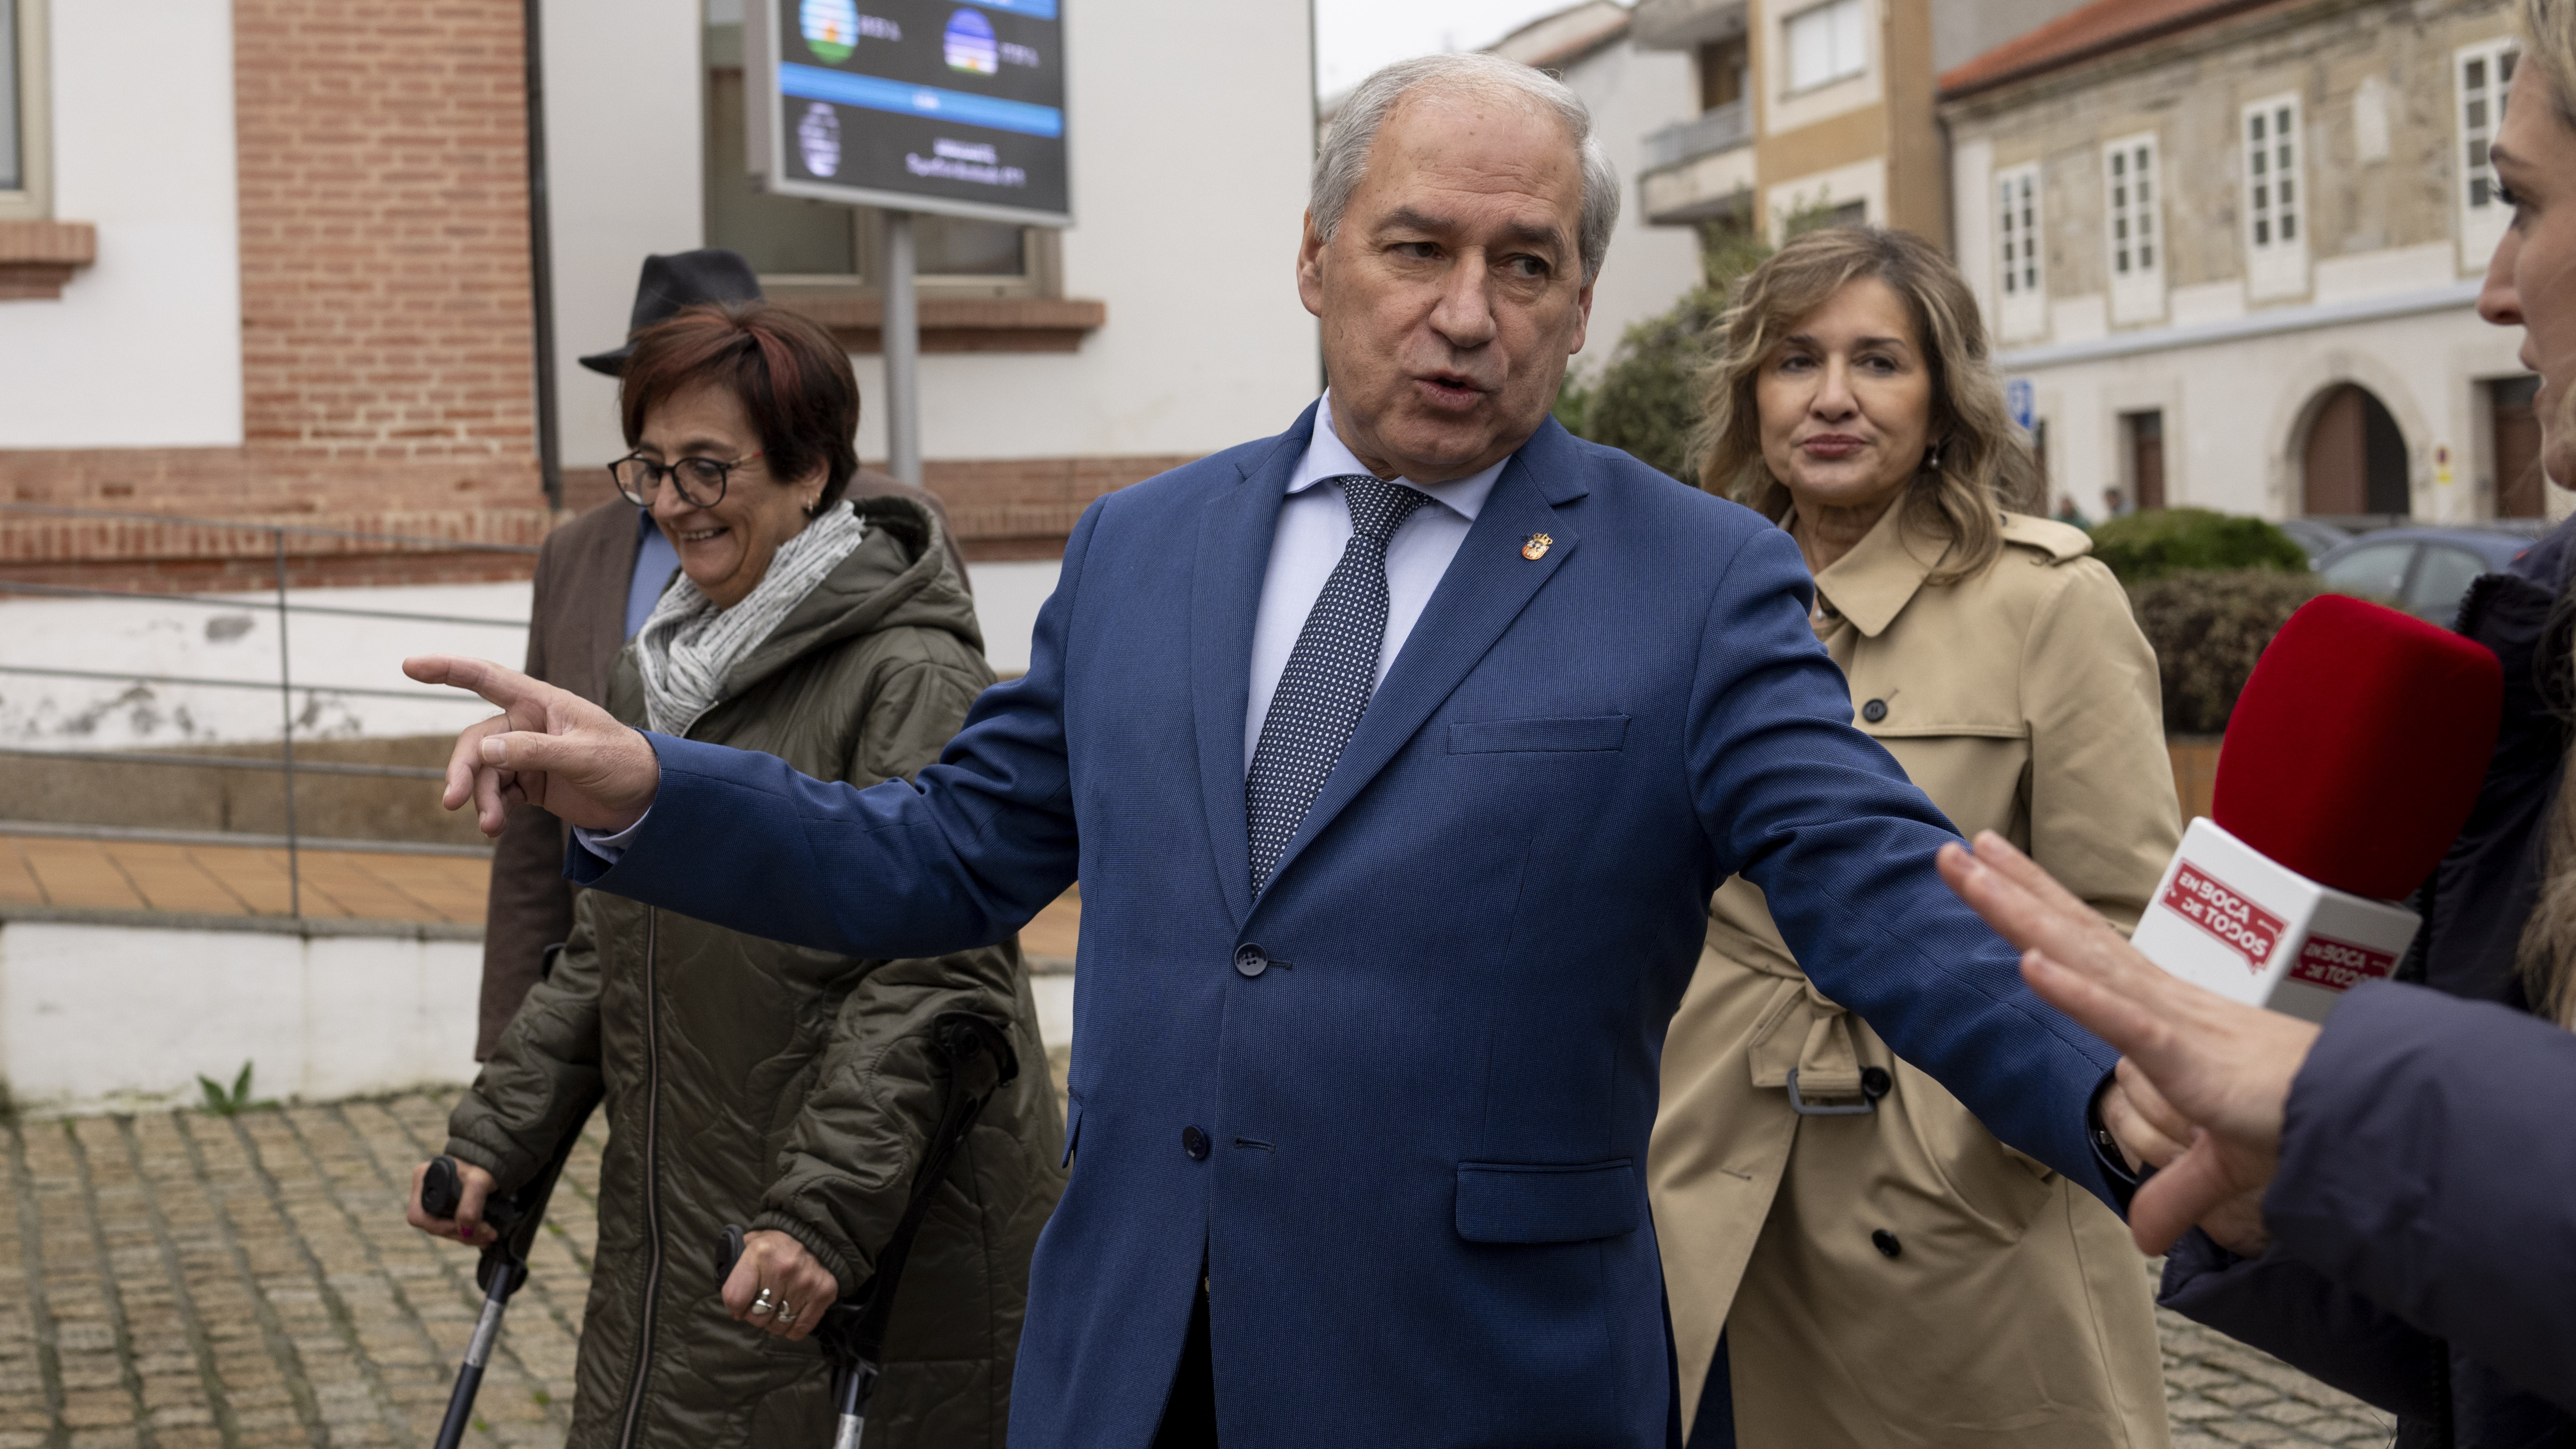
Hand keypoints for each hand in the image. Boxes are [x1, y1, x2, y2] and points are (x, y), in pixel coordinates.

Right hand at [403, 656, 661, 835]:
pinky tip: (496, 828)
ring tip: (490, 827)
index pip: (487, 677)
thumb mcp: (583, 756)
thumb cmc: (623, 763)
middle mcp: (528, 723)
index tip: (410, 665)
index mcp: (541, 702)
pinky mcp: (530, 781)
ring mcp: (526, 753)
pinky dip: (493, 809)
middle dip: (462, 770)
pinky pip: (497, 793)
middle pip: (477, 740)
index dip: (448, 669)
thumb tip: (486, 749)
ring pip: (484, 772)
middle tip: (451, 801)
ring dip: (480, 798)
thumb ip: (534, 751)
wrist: (646, 798)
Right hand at [407, 1159, 497, 1246]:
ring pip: (443, 1227)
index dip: (443, 1228)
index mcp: (423, 1178)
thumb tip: (464, 1231)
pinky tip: (483, 1234)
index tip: (468, 1230)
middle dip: (460, 1234)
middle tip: (487, 1236)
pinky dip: (467, 1231)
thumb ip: (470, 1205)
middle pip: (433, 1225)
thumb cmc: (483, 1164)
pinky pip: (452, 1223)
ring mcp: (434, 1197)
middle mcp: (424, 1189)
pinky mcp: (445, 1204)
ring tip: (489, 1236)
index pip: (421, 1216)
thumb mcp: (478, 1181)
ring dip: (466, 1235)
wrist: (494, 1157)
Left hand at [721, 1230, 840, 1343]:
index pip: (735, 1298)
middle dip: (757, 1314)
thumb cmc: (776, 1244)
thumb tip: (733, 1303)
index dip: (735, 1307)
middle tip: (763, 1303)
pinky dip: (793, 1328)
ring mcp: (805, 1282)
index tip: (741, 1306)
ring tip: (779, 1306)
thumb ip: (735, 1268)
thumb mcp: (750, 1244)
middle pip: (757, 1317)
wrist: (815, 1232)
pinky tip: (792, 1314)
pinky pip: (800, 1328)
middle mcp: (783, 1269)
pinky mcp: (824, 1293)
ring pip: (778, 1325)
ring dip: (775, 1321)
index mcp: (759, 1254)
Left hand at [1937, 830, 2320, 1254]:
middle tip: (1954, 848)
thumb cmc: (2298, 1123)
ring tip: (1970, 870)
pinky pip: (2120, 1020)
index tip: (1995, 868)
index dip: (2040, 908)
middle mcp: (2158, 1001)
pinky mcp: (2186, 1056)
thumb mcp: (2220, 1166)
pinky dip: (2074, 993)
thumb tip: (2147, 1238)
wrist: (2360, 1121)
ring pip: (2080, 955)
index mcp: (2162, 1013)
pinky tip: (2028, 966)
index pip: (2087, 950)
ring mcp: (2169, 1022)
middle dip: (2009, 891)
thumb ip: (2176, 1193)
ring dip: (2020, 914)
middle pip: (2069, 934)